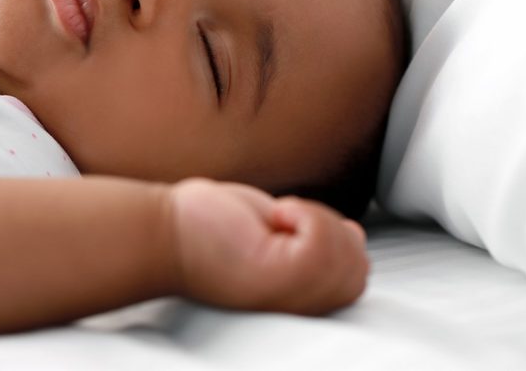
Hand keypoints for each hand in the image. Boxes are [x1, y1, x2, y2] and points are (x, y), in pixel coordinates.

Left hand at [166, 178, 368, 314]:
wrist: (166, 234)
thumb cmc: (206, 233)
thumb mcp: (273, 234)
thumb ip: (314, 242)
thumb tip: (355, 235)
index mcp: (299, 299)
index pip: (357, 278)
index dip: (334, 239)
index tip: (289, 228)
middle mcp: (299, 308)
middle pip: (359, 270)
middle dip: (330, 230)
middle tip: (281, 222)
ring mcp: (291, 298)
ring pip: (349, 255)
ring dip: (317, 220)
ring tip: (275, 220)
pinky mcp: (280, 279)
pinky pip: (325, 244)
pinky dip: (307, 216)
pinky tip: (274, 216)